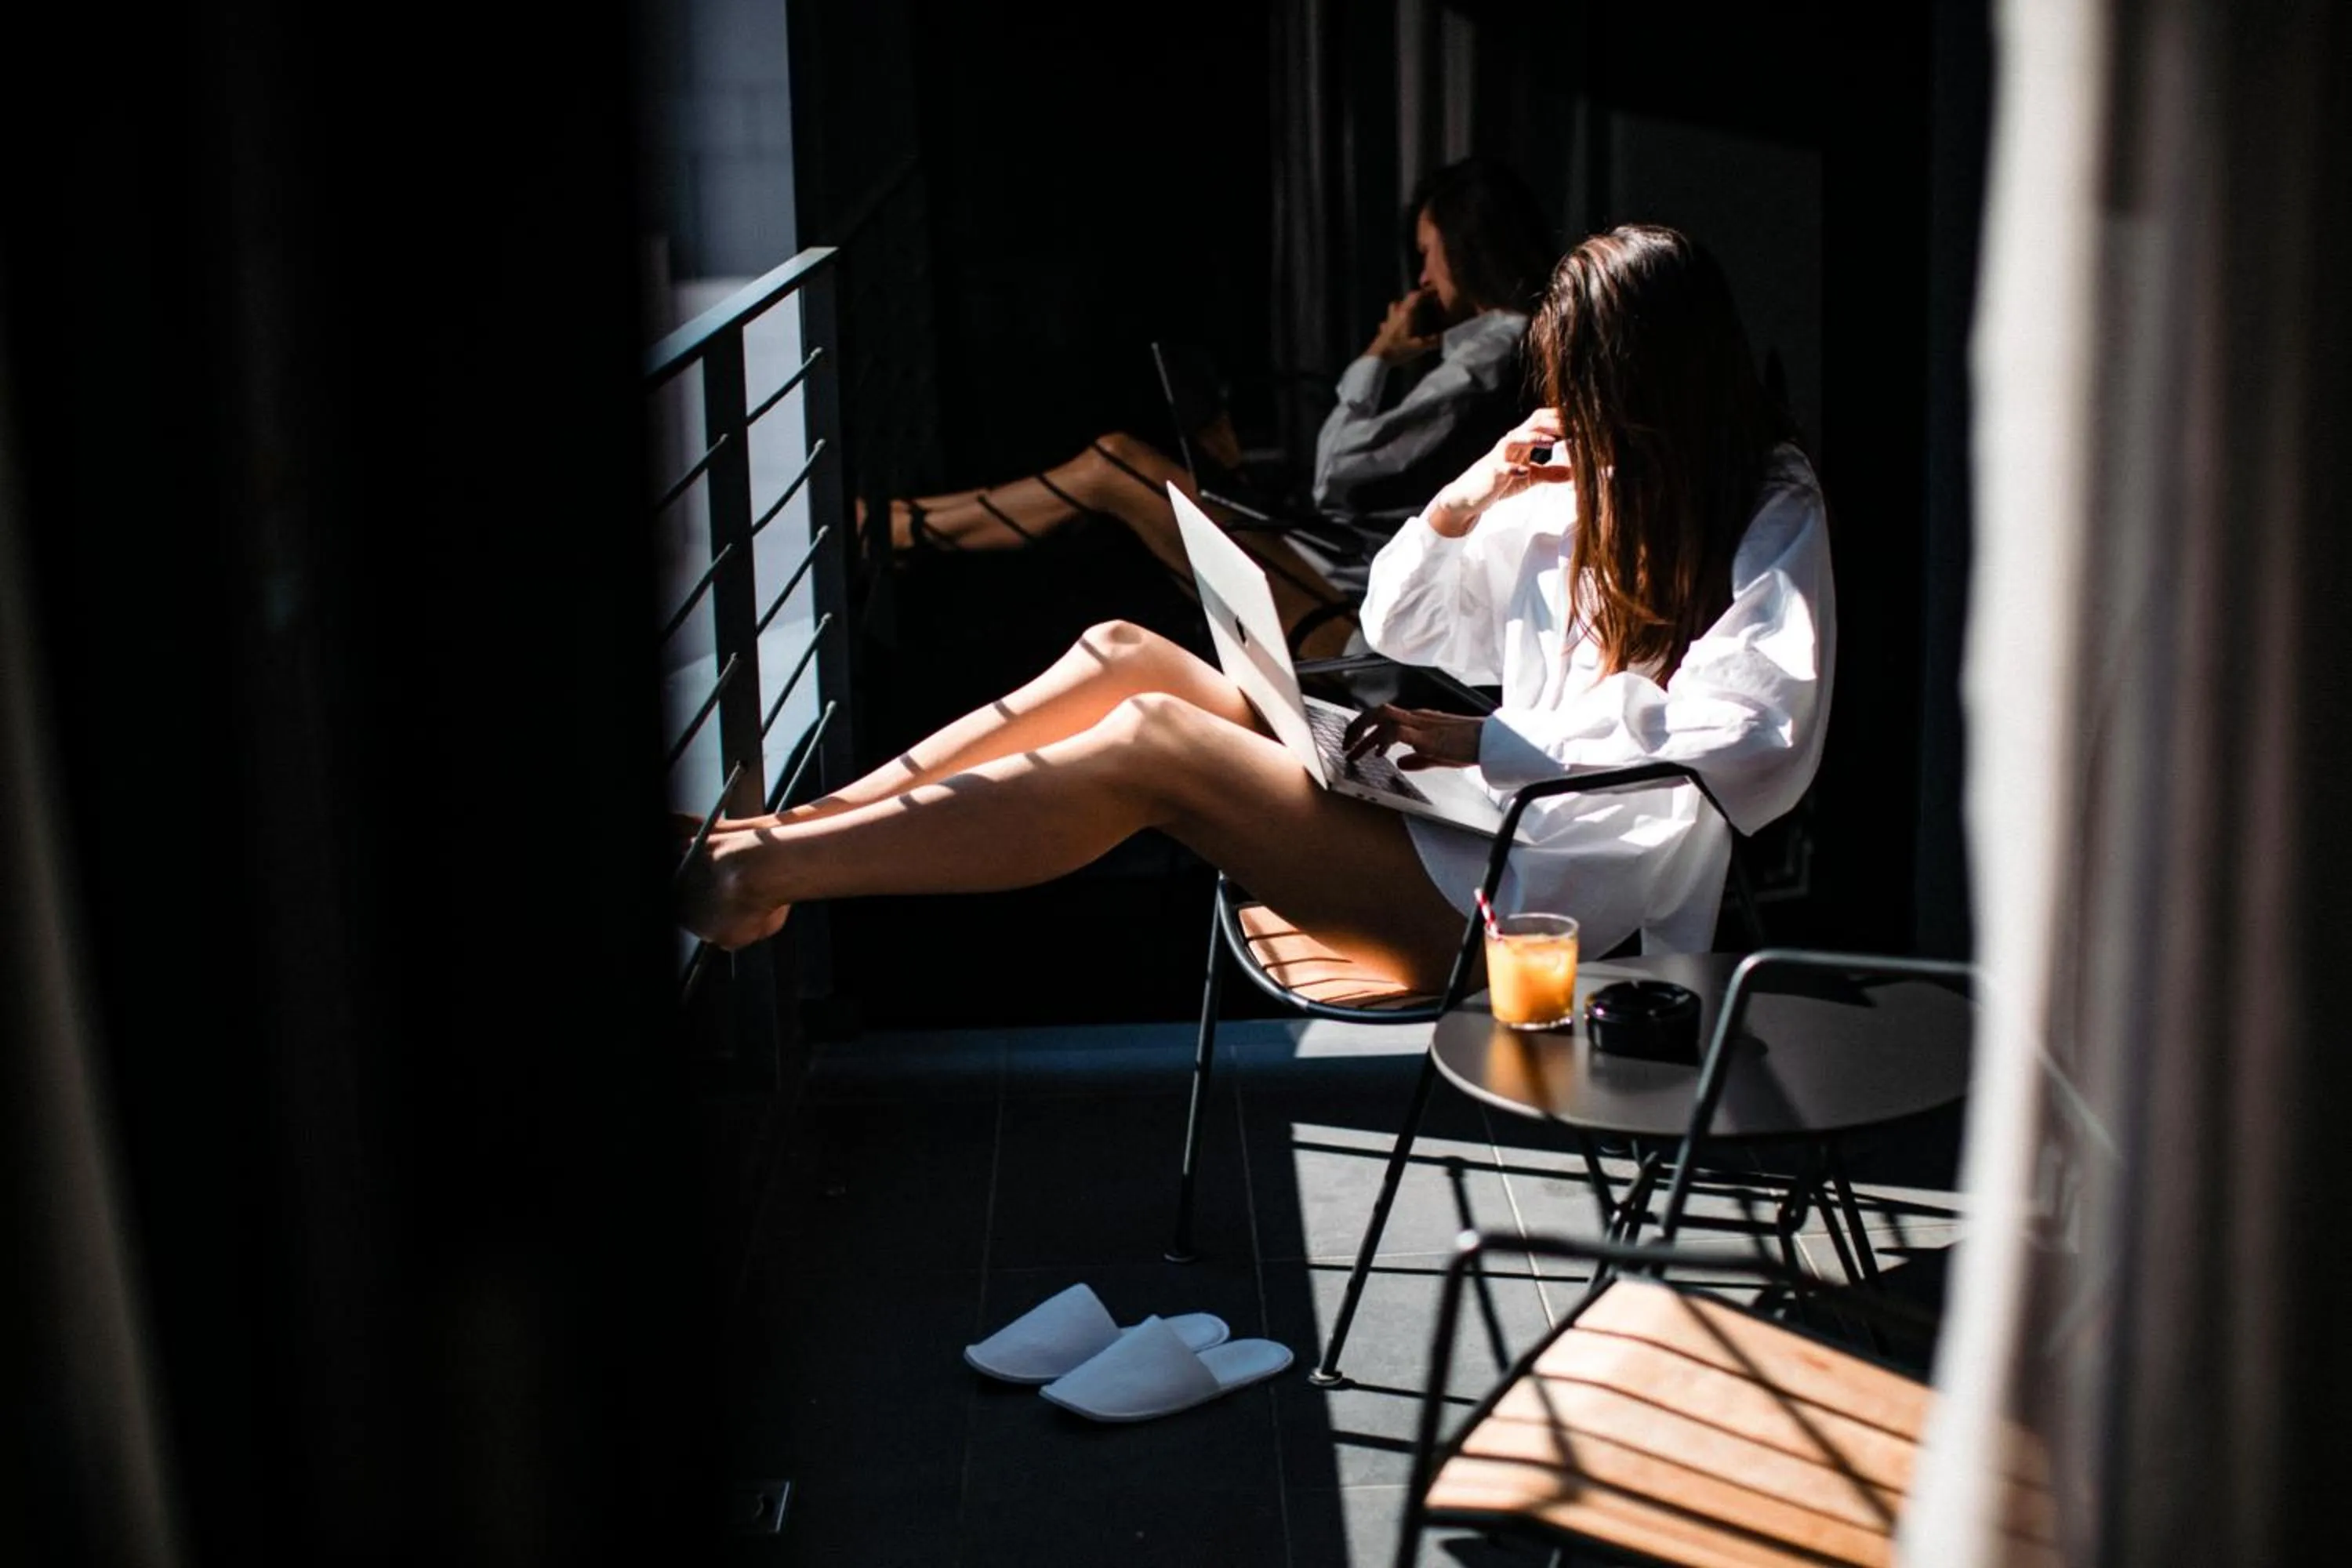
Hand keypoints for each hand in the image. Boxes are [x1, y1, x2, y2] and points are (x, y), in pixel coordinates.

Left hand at [1340, 705, 1482, 770]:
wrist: (1490, 741)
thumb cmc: (1471, 745)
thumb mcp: (1439, 755)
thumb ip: (1417, 759)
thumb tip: (1399, 763)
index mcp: (1419, 720)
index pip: (1385, 717)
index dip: (1366, 728)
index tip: (1355, 743)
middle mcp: (1417, 717)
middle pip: (1378, 712)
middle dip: (1357, 727)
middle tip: (1346, 744)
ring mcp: (1421, 724)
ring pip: (1382, 718)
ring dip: (1364, 734)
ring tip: (1354, 751)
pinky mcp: (1426, 735)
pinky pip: (1397, 731)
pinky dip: (1383, 741)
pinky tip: (1378, 754)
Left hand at [1366, 290, 1440, 363]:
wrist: (1377, 358)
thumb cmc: (1398, 349)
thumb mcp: (1419, 347)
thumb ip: (1432, 341)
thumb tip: (1445, 337)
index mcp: (1406, 313)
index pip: (1415, 296)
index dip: (1425, 292)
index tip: (1433, 292)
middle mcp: (1396, 313)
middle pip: (1405, 299)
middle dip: (1415, 298)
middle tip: (1424, 303)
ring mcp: (1388, 320)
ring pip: (1394, 307)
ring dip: (1402, 306)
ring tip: (1409, 312)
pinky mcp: (1382, 329)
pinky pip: (1388, 320)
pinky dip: (1393, 320)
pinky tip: (1395, 327)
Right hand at [1422, 407, 1571, 536]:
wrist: (1470, 495)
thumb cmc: (1500, 482)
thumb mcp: (1531, 477)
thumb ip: (1552, 473)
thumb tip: (1576, 472)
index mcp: (1522, 441)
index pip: (1542, 421)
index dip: (1561, 418)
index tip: (1581, 419)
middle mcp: (1511, 443)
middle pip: (1533, 424)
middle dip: (1553, 423)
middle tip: (1573, 425)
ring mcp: (1500, 456)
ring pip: (1516, 439)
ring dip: (1534, 438)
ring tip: (1551, 442)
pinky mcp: (1492, 472)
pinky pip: (1503, 467)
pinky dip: (1514, 468)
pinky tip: (1525, 472)